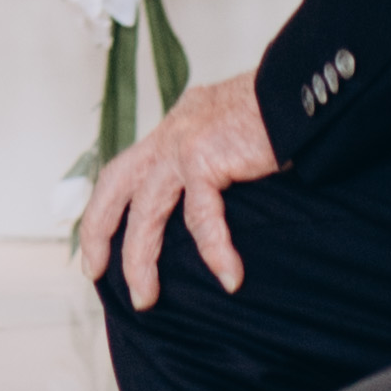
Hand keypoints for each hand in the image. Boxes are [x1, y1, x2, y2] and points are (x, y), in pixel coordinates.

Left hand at [73, 68, 275, 306]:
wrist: (295, 92)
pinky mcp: (203, 155)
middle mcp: (170, 134)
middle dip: (97, 231)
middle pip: (115, 185)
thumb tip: (218, 206)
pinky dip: (214, 250)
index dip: (106, 207)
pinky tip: (229, 278)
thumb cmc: (277, 118)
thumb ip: (217, 166)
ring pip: (146, 209)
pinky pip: (202, 216)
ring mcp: (182, 143)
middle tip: (95, 273)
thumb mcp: (232, 140)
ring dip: (142, 258)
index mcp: (174, 130)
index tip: (99, 244)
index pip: (126, 169)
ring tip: (147, 298)